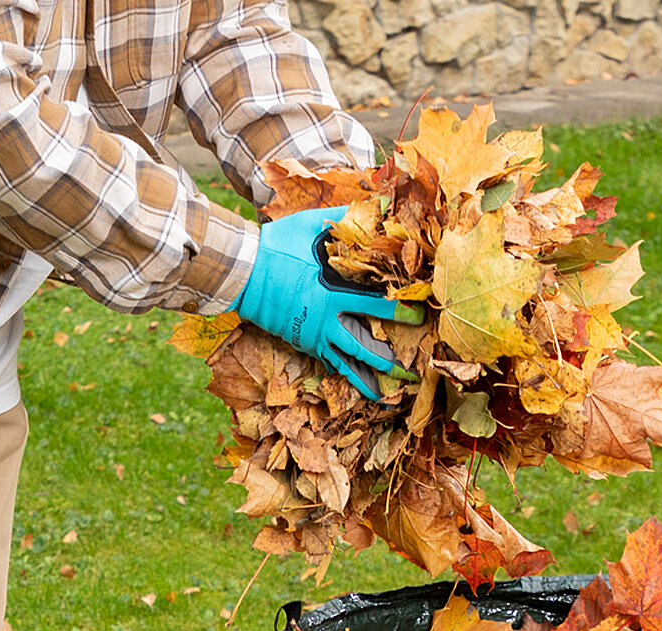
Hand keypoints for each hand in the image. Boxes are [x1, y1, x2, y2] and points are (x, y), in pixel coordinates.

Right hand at [235, 206, 423, 397]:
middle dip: (389, 360)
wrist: (242, 272)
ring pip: (345, 363)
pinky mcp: (302, 342)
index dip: (400, 311)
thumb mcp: (311, 224)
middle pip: (364, 347)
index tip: (420, 316)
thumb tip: (377, 203)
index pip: (376, 305)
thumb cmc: (277, 246)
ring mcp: (312, 336)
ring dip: (366, 380)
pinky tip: (357, 385)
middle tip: (412, 371)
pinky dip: (343, 374)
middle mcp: (324, 321)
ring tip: (386, 395)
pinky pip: (328, 362)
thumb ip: (344, 216)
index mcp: (332, 294)